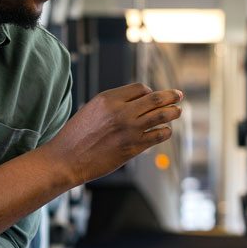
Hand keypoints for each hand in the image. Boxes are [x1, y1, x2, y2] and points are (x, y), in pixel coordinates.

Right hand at [46, 83, 182, 183]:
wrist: (67, 159)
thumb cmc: (77, 135)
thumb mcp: (92, 109)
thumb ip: (114, 104)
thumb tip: (139, 101)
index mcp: (108, 98)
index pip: (140, 88)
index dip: (149, 92)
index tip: (152, 97)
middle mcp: (121, 111)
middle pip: (155, 98)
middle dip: (171, 95)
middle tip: (179, 95)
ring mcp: (129, 129)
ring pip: (161, 115)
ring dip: (173, 112)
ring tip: (178, 110)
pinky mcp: (133, 147)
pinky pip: (158, 135)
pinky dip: (165, 131)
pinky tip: (166, 131)